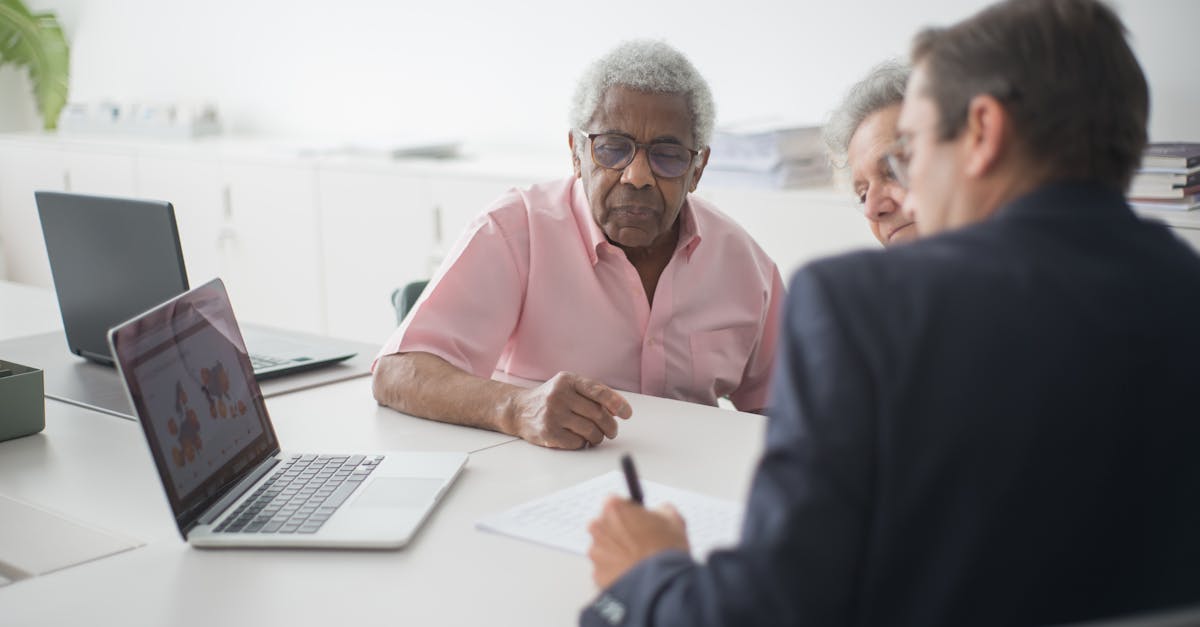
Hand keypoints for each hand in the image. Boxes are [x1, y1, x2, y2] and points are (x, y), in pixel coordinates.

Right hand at [507, 372, 631, 448]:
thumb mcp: (570, 387)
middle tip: (612, 431)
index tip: (627, 414)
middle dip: (610, 426)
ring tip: (596, 436)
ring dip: (598, 437)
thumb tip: (619, 409)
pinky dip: (583, 443)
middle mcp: (559, 395)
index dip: (616, 403)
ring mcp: (552, 414)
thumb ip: (593, 394)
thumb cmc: (552, 398)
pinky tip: (579, 439)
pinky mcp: (548, 433)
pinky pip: (578, 443)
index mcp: (567, 380)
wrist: (519, 410)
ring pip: (590, 431)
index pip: (598, 391)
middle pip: (597, 414)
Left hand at [587, 496, 689, 588]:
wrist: (662, 585)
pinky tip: (632, 573)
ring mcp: (596, 552)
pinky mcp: (597, 574)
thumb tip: (661, 511)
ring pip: (604, 548)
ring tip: (637, 561)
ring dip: (616, 552)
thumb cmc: (666, 551)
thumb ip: (661, 510)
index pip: (616, 503)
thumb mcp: (674, 520)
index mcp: (614, 508)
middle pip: (606, 525)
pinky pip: (605, 569)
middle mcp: (599, 527)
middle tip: (640, 542)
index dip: (630, 513)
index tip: (638, 520)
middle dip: (620, 532)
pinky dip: (615, 571)